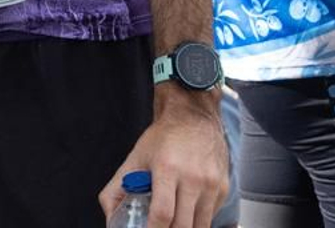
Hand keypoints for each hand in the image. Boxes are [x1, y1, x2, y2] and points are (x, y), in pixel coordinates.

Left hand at [99, 91, 228, 227]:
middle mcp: (193, 178)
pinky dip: (197, 222)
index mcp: (167, 168)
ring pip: (200, 226)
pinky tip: (185, 214)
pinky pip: (210, 217)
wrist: (194, 117)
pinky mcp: (224, 189)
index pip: (162, 213)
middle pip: (182, 225)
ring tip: (170, 224)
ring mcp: (212, 184)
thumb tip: (110, 217)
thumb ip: (117, 189)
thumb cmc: (163, 138)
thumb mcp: (134, 159)